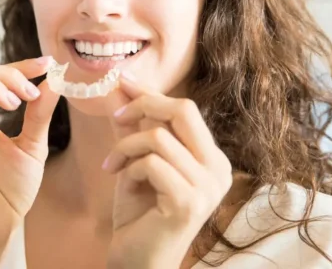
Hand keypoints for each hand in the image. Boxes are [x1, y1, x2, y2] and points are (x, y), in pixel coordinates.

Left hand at [104, 73, 232, 268]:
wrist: (137, 260)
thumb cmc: (140, 214)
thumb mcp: (137, 161)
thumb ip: (135, 126)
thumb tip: (123, 85)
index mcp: (212, 158)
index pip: (185, 109)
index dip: (151, 92)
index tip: (122, 80)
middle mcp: (219, 170)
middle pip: (183, 110)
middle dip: (143, 104)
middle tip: (116, 115)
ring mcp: (208, 187)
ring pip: (159, 137)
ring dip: (125, 147)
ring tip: (112, 165)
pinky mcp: (188, 202)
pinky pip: (151, 163)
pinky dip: (128, 167)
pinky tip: (121, 182)